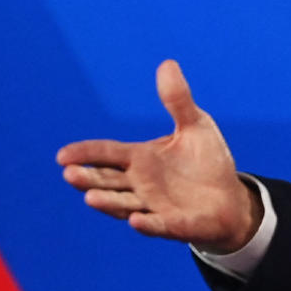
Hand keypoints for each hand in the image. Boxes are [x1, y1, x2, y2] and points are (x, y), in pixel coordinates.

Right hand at [56, 60, 262, 252]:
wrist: (228, 197)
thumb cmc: (206, 161)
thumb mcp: (195, 125)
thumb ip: (178, 100)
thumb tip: (167, 64)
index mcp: (141, 158)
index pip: (108, 154)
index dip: (86, 154)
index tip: (63, 155)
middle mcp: (141, 184)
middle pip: (108, 182)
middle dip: (90, 179)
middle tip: (70, 173)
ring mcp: (155, 206)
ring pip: (125, 205)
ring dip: (108, 202)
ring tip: (91, 197)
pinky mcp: (174, 225)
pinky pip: (159, 226)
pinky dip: (147, 225)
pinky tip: (137, 220)